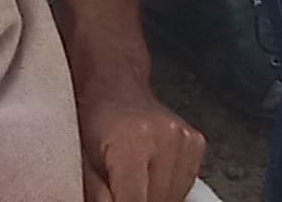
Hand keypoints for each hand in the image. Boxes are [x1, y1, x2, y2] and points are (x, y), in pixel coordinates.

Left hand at [74, 73, 204, 201]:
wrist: (114, 90)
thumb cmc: (96, 126)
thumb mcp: (86, 164)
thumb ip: (99, 197)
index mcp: (130, 142)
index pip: (134, 201)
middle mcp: (163, 137)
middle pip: (157, 200)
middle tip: (124, 192)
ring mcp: (183, 138)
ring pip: (175, 195)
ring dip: (157, 197)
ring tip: (138, 182)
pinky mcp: (196, 141)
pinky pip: (186, 181)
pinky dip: (170, 186)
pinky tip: (153, 174)